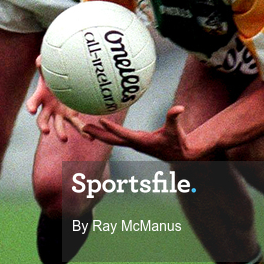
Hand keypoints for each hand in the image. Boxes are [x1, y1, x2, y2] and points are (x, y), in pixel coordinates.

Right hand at [26, 67, 89, 141]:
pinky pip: (76, 124)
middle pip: (42, 119)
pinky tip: (90, 137)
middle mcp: (47, 108)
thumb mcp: (48, 68)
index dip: (32, 106)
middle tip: (46, 131)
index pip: (33, 102)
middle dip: (43, 125)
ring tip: (64, 139)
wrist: (62, 80)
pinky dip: (83, 131)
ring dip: (60, 132)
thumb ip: (44, 64)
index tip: (32, 110)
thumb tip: (39, 59)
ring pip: (58, 125)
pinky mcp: (70, 115)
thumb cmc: (53, 73)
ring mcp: (58, 113)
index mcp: (41, 96)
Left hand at [83, 106, 207, 161]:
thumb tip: (179, 107)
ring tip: (85, 127)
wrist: (180, 156)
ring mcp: (134, 144)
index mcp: (142, 141)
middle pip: (112, 140)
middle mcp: (135, 144)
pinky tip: (101, 128)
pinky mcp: (135, 142)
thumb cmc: (178, 142)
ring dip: (99, 134)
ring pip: (112, 139)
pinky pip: (117, 138)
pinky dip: (107, 134)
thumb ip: (174, 118)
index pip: (123, 134)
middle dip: (98, 134)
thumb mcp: (176, 129)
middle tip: (83, 127)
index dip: (112, 128)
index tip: (100, 121)